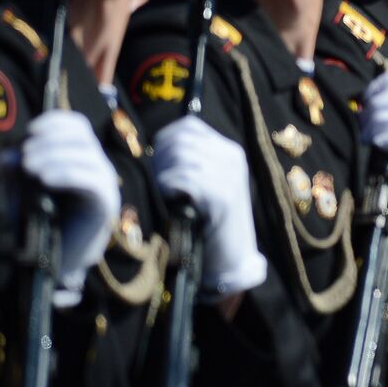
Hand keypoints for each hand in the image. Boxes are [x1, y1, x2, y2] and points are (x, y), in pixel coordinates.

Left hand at [21, 109, 119, 298]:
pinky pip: (92, 180)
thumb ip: (15, 171)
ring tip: (31, 169)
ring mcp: (104, 185)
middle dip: (50, 141)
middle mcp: (96, 168)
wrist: (52, 261)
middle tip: (26, 159)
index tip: (31, 133)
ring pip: (87, 155)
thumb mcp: (19, 190)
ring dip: (55, 156)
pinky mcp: (105, 204)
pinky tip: (46, 179)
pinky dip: (68, 174)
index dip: (55, 122)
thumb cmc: (37, 222)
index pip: (77, 126)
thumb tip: (11, 156)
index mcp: (79, 158)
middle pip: (81, 137)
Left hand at [153, 116, 266, 295]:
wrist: (229, 260)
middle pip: (181, 139)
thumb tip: (153, 146)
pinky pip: (183, 178)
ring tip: (164, 193)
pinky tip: (170, 202)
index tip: (157, 163)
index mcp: (230, 152)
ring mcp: (230, 176)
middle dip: (160, 158)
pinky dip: (168, 188)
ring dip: (162, 175)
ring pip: (180, 156)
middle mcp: (234, 159)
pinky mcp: (222, 196)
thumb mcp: (204, 186)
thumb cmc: (207, 224)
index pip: (189, 126)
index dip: (164, 140)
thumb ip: (188, 163)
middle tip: (157, 182)